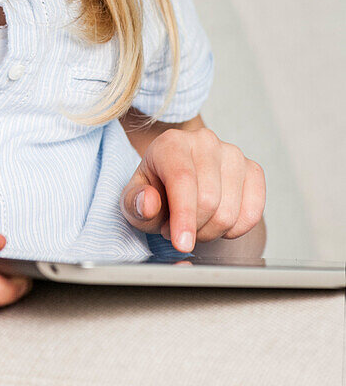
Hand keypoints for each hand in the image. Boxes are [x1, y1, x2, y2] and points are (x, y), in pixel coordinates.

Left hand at [120, 127, 265, 252]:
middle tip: (176, 230)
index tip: (181, 244)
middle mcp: (204, 141)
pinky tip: (217, 223)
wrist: (177, 180)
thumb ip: (135, 203)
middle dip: (193, 228)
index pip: (183, 180)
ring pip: (230, 211)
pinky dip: (235, 230)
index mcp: (171, 143)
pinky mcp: (253, 169)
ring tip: (194, 224)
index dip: (184, 216)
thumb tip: (149, 203)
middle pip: (209, 200)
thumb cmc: (155, 190)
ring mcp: (232, 154)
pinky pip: (253, 212)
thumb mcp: (132, 200)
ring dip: (211, 231)